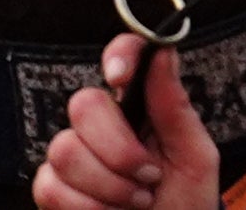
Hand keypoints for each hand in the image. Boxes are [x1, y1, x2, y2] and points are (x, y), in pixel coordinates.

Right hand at [36, 35, 217, 209]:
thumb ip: (175, 108)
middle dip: (119, 149)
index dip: (117, 56)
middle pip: (84, 105)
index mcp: (138, 109)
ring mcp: (74, 156)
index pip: (122, 59)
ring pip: (65, 149)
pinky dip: (86, 208)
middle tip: (149, 177)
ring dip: (109, 186)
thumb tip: (163, 52)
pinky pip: (50, 187)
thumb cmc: (185, 203)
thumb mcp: (194, 159)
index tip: (120, 78)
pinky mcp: (54, 189)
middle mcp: (101, 126)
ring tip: (136, 202)